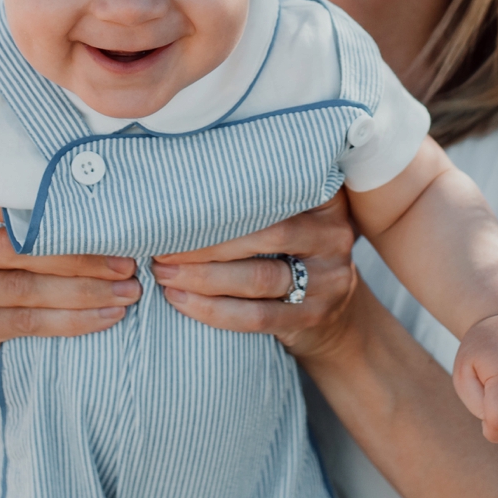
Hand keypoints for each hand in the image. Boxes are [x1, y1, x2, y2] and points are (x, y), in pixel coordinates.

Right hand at [0, 196, 139, 361]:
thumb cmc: (6, 255)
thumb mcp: (10, 223)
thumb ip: (40, 206)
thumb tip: (112, 196)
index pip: (5, 198)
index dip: (57, 206)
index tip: (106, 213)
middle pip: (19, 249)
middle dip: (81, 258)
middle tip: (128, 263)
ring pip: (25, 290)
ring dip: (84, 293)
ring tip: (127, 291)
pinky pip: (25, 324)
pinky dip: (72, 321)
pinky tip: (107, 316)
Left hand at [150, 191, 362, 360]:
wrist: (334, 312)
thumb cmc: (293, 250)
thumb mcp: (293, 214)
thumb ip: (258, 195)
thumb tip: (183, 180)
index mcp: (325, 200)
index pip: (274, 191)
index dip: (223, 199)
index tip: (180, 200)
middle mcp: (332, 236)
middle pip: (267, 235)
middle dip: (207, 242)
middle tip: (163, 245)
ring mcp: (327, 281)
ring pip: (258, 278)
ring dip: (204, 277)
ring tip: (165, 272)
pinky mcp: (311, 317)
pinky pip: (256, 317)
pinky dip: (213, 310)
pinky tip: (180, 300)